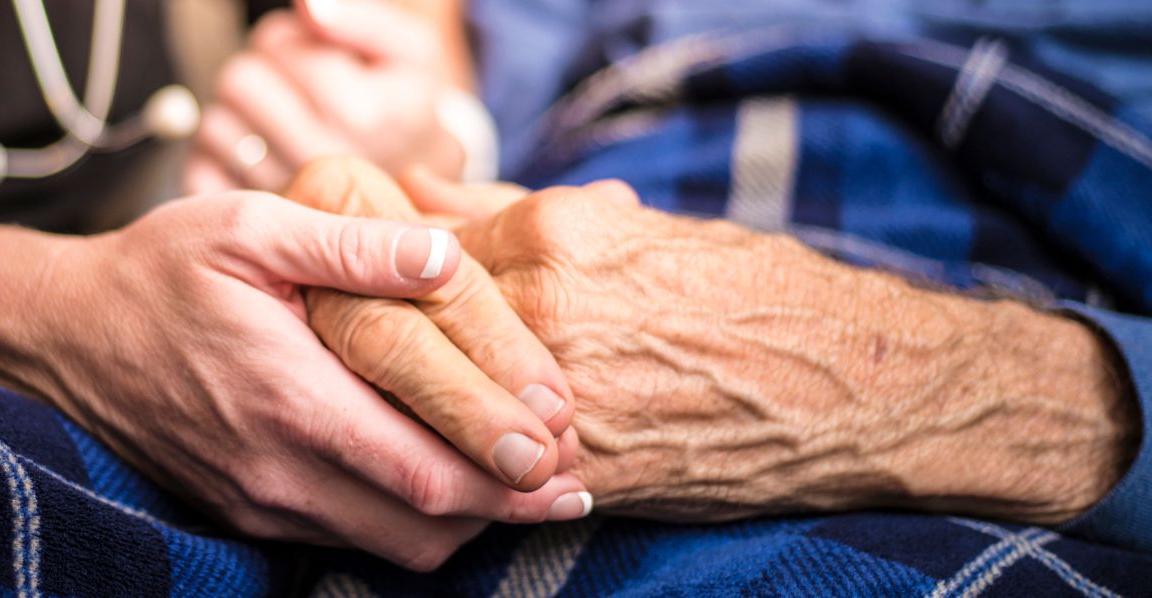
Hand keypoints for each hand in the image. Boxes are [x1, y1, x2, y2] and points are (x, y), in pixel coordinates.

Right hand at [0, 191, 588, 569]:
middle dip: (504, 512)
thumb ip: (354, 244)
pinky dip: (404, 521)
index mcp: (290, 401)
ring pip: (389, 547)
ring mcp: (258, 503)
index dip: (509, 479)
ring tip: (515, 482)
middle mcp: (277, 472)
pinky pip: (345, 539)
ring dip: (458, 524)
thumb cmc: (161, 270)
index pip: (427, 473)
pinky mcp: (245, 515)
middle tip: (568, 484)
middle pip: (423, 530)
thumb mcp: (251, 227)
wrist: (63, 335)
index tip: (568, 462)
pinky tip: (438, 478)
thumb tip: (446, 258)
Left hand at [185, 0, 466, 192]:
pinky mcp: (255, 224)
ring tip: (278, 124)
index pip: (276, 45)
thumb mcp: (408, 53)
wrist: (414, 195)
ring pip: (214, 125)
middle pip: (239, 82)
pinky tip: (260, 156)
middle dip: (261, 74)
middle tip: (292, 89)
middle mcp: (321, 161)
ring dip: (238, 116)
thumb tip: (307, 6)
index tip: (317, 59)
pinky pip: (201, 170)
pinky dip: (219, 158)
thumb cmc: (405, 109)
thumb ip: (360, 21)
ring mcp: (286, 199)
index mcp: (362, 113)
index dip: (290, 41)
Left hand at [312, 172, 1139, 524]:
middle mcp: (549, 312)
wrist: (858, 386)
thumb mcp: (632, 229)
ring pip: (422, 408)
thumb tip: (418, 201)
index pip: (407, 248)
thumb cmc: (750, 294)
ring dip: (373, 415)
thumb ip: (515, 215)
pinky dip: (441, 474)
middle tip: (293, 357)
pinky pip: (481, 476)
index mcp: (557, 236)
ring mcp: (564, 395)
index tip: (313, 279)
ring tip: (333, 420)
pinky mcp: (588, 469)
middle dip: (330, 343)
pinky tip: (414, 474)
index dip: (350, 266)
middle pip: (387, 329)